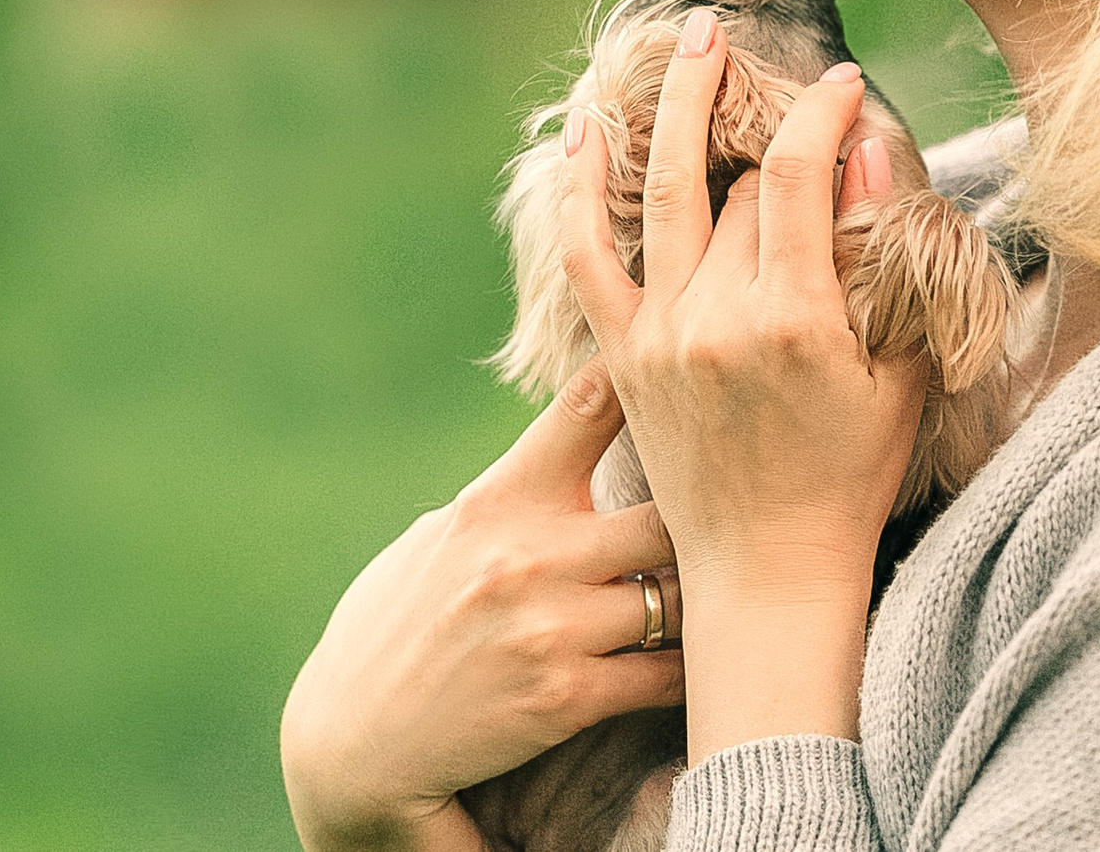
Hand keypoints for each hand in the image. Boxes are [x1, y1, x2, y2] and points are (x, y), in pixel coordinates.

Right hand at [280, 361, 684, 851]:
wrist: (352, 749)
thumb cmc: (397, 631)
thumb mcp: (442, 541)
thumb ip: (512, 496)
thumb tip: (576, 436)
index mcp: (497, 501)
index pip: (584, 409)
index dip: (646, 372)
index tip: (696, 349)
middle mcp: (525, 555)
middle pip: (666, 510)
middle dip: (708, 517)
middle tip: (748, 518)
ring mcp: (548, 627)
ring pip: (677, 593)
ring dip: (704, 599)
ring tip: (733, 593)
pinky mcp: (565, 697)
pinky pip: (664, 672)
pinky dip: (690, 669)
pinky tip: (704, 663)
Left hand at [559, 10, 919, 763]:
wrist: (765, 572)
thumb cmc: (851, 476)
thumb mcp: (896, 374)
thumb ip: (888, 266)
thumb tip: (867, 157)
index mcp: (794, 320)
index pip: (802, 180)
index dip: (823, 117)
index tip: (844, 83)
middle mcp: (717, 318)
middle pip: (742, 184)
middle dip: (768, 127)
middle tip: (773, 68)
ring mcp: (661, 335)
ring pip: (668, 194)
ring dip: (676, 108)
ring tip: (693, 39)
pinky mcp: (624, 356)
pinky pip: (588, 256)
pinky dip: (581, 190)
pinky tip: (584, 129)